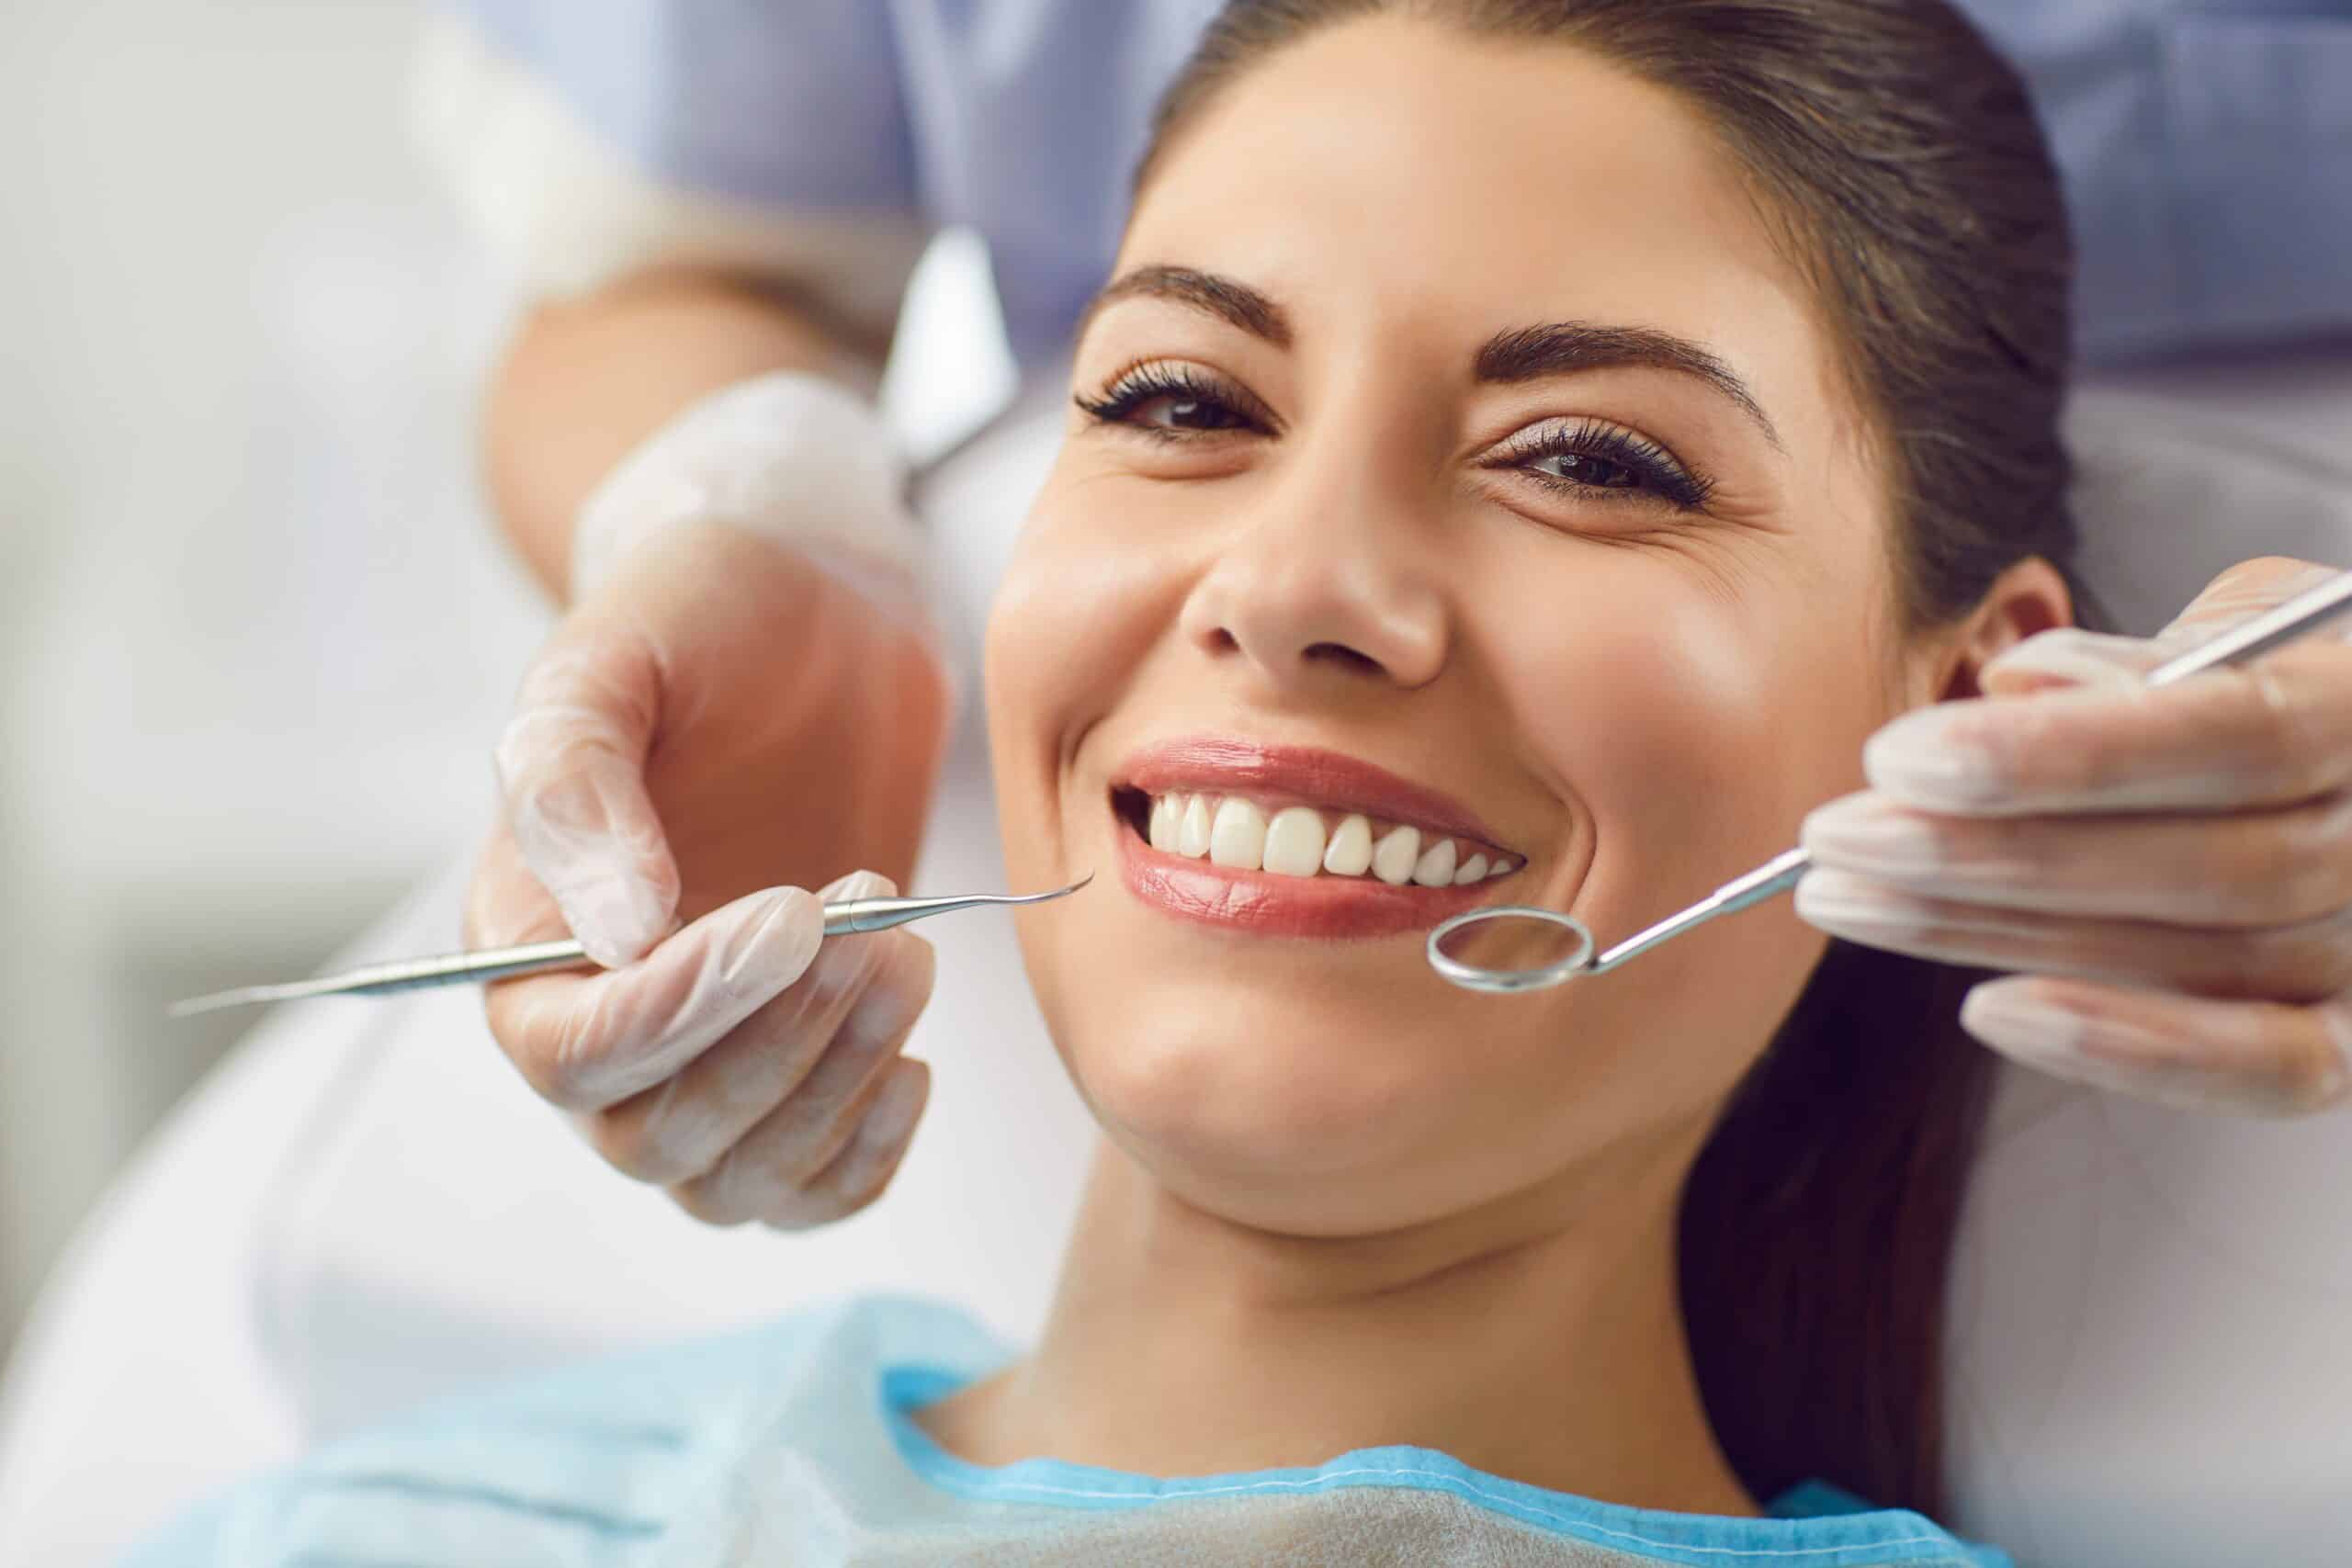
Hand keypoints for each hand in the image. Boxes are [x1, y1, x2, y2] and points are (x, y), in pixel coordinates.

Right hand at [466, 521, 953, 1219]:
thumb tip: (616, 935)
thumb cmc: (695, 619)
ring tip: (908, 960)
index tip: (792, 915)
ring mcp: (699, 1054)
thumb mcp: (612, 659)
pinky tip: (911, 1064)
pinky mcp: (794, 1060)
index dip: (681, 1011)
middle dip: (777, 1049)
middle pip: (655, 1137)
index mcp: (523, 936)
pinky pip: (809, 1188)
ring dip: (833, 1091)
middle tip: (873, 930)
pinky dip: (864, 1155)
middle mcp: (596, 1019)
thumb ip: (576, 784)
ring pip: (736, 1178)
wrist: (806, 610)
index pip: (571, 1052)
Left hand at [1799, 557, 2351, 1114]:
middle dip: (1989, 853)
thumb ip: (2143, 658)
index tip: (1896, 760)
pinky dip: (2126, 1049)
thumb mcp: (2241, 622)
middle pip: (2201, 866)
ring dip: (1997, 934)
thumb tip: (2022, 683)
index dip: (2061, 755)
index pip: (2231, 734)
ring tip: (1850, 898)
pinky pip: (2263, 1068)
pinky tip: (1987, 1007)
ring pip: (2199, 959)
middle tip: (1834, 836)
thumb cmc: (2282, 679)